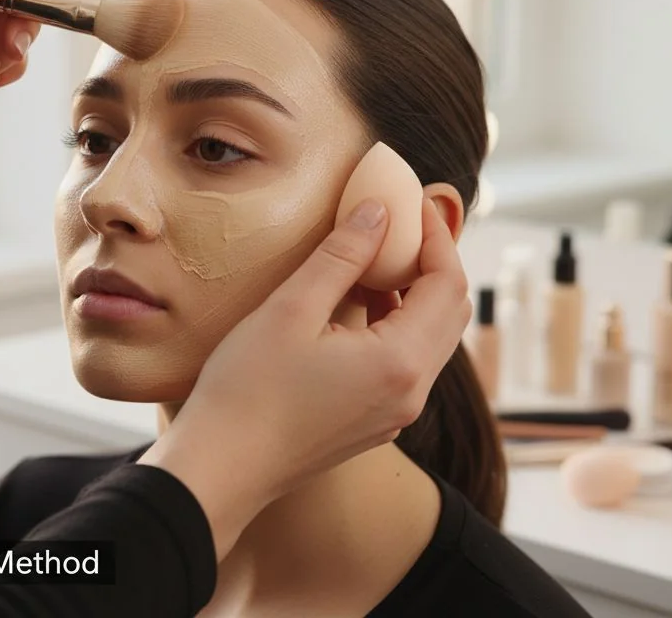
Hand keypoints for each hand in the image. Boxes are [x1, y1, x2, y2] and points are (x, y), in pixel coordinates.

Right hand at [139, 198, 470, 558]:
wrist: (221, 468)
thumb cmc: (247, 391)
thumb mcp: (292, 309)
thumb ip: (342, 256)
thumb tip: (377, 212)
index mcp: (400, 362)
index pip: (447, 284)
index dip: (435, 236)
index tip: (411, 202)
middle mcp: (411, 393)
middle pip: (450, 313)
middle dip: (431, 263)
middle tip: (398, 225)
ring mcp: (395, 414)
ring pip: (429, 340)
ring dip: (412, 295)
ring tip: (370, 260)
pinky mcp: (373, 424)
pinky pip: (405, 365)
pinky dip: (395, 326)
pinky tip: (355, 307)